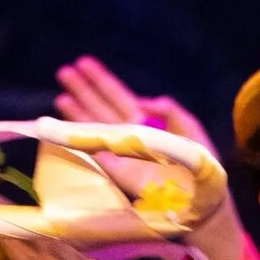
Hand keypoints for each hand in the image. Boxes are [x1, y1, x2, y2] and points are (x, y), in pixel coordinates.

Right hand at [53, 54, 222, 194]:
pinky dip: (80, 140)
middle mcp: (129, 133)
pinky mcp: (115, 172)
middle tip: (64, 71)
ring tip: (60, 95)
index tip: (84, 63)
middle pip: (100, 106)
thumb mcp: (189, 126)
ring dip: (76, 111)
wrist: (198, 196)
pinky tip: (66, 128)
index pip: (118, 95)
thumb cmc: (199, 162)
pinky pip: (94, 152)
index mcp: (146, 119)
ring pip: (93, 126)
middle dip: (83, 90)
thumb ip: (169, 110)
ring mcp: (120, 152)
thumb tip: (143, 100)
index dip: (101, 80)